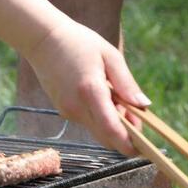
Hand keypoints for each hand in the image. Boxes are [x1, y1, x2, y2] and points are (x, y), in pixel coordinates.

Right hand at [25, 19, 149, 155]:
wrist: (43, 40)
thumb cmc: (79, 42)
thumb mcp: (110, 56)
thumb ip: (126, 84)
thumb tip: (144, 105)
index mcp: (91, 91)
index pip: (112, 130)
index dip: (129, 144)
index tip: (143, 148)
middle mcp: (77, 107)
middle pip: (106, 137)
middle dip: (124, 135)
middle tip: (135, 117)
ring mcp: (67, 111)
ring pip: (97, 130)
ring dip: (112, 124)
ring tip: (117, 99)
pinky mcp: (63, 111)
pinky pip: (87, 122)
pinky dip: (99, 117)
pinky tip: (101, 97)